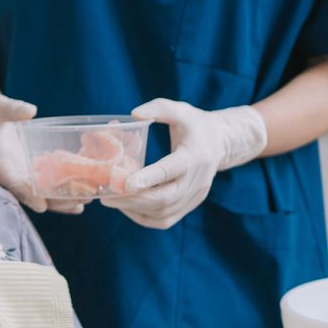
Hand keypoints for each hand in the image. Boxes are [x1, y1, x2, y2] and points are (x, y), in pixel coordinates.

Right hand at [0, 70, 84, 214]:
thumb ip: (12, 109)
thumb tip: (30, 112)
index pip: (13, 183)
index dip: (27, 194)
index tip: (42, 205)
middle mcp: (10, 173)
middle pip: (33, 194)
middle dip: (56, 201)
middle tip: (80, 202)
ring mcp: (21, 173)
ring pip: (43, 192)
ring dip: (63, 198)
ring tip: (87, 200)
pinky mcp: (29, 168)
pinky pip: (47, 181)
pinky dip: (63, 185)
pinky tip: (82, 188)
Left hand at [102, 99, 267, 229]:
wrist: (221, 143)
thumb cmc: (195, 124)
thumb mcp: (180, 110)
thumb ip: (159, 108)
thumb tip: (134, 114)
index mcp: (195, 155)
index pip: (171, 170)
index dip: (148, 178)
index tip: (125, 183)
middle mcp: (198, 180)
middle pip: (165, 198)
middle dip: (133, 199)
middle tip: (106, 195)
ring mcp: (196, 196)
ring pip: (163, 212)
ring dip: (134, 209)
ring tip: (110, 200)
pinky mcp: (190, 205)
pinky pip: (165, 219)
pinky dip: (143, 217)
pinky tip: (126, 207)